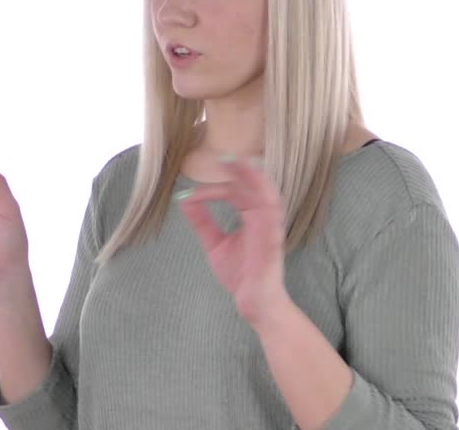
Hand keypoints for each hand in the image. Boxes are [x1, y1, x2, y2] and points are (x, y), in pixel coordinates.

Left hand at [176, 155, 289, 328]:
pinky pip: (272, 211)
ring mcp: (270, 226)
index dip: (213, 189)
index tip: (190, 195)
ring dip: (252, 175)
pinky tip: (253, 183)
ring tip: (236, 160)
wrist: (252, 302)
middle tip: (221, 155)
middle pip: (253, 185)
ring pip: (266, 192)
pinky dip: (263, 195)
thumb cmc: (241, 273)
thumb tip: (184, 199)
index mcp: (251, 215)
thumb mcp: (214, 243)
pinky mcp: (273, 237)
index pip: (234, 192)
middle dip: (239, 168)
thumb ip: (202, 221)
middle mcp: (262, 216)